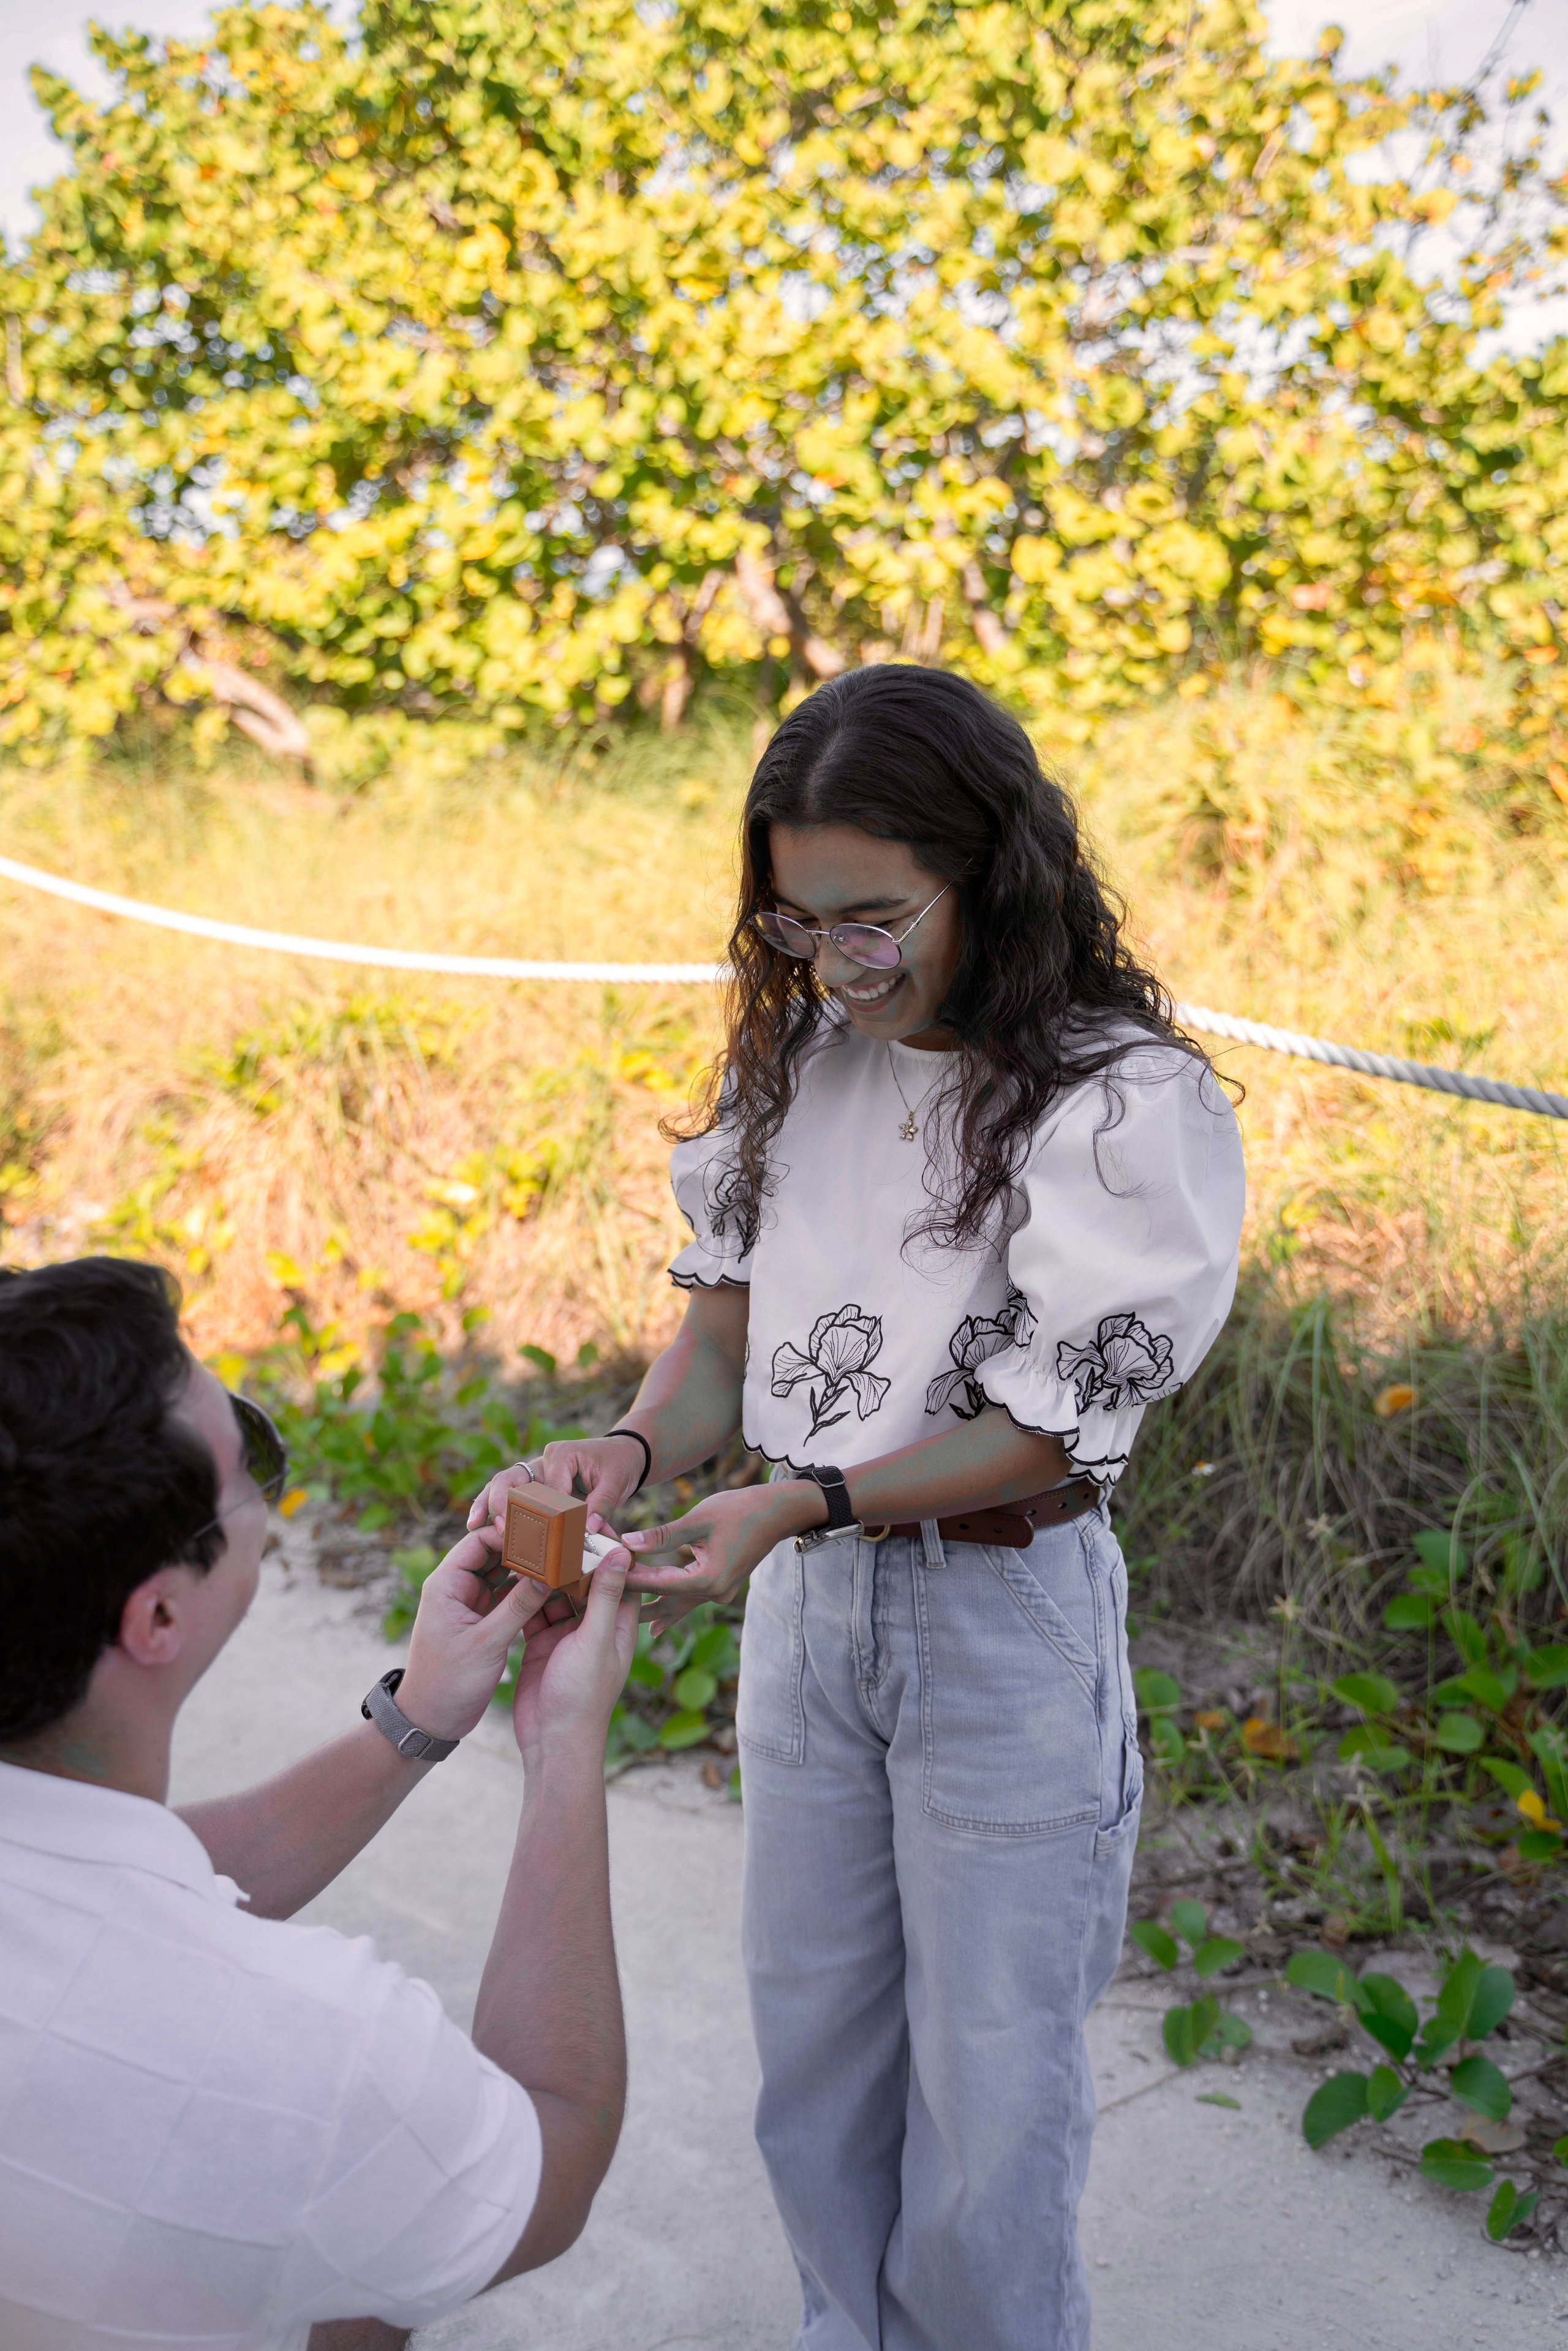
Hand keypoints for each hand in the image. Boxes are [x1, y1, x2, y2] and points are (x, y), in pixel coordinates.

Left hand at [395, 1527, 565, 1744]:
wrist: (430, 1719)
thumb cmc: (447, 1683)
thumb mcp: (486, 1644)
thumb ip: (517, 1607)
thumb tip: (548, 1574)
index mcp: (446, 1585)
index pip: (479, 1541)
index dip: (510, 1534)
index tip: (543, 1535)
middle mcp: (457, 1587)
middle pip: (494, 1553)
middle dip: (524, 1548)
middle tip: (559, 1545)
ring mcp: (470, 1603)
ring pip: (504, 1573)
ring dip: (528, 1569)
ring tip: (560, 1563)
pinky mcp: (482, 1619)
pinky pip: (507, 1594)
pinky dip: (527, 1591)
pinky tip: (552, 1588)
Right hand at [467, 1433, 647, 1536]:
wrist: (620, 1456)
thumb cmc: (619, 1466)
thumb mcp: (616, 1482)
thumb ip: (603, 1505)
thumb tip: (588, 1530)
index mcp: (562, 1455)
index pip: (547, 1488)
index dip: (546, 1513)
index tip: (546, 1537)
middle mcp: (542, 1461)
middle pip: (512, 1479)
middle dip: (502, 1503)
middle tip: (499, 1527)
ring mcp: (534, 1473)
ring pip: (502, 1486)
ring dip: (487, 1506)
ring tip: (473, 1527)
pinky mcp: (531, 1486)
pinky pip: (507, 1496)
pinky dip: (491, 1509)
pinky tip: (475, 1526)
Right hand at [509, 1541, 640, 1762]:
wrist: (552, 1744)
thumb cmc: (582, 1698)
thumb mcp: (595, 1642)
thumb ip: (605, 1597)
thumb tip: (622, 1552)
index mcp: (618, 1624)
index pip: (620, 1575)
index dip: (609, 1547)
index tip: (593, 1518)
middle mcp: (595, 1626)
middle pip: (586, 1579)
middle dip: (572, 1554)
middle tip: (553, 1522)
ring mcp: (567, 1634)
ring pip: (558, 1591)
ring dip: (547, 1570)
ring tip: (531, 1538)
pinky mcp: (542, 1643)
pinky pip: (535, 1608)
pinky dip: (526, 1591)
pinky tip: (513, 1568)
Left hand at [622, 1482, 824, 1633]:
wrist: (778, 1513)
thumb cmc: (741, 1509)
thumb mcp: (700, 1518)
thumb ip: (663, 1534)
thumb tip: (628, 1542)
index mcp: (709, 1578)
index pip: (659, 1584)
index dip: (630, 1580)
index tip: (604, 1580)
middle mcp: (715, 1592)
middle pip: (667, 1601)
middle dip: (637, 1602)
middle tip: (604, 1610)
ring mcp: (720, 1593)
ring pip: (679, 1605)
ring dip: (654, 1609)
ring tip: (627, 1625)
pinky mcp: (722, 1586)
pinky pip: (691, 1601)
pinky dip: (673, 1608)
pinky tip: (660, 1625)